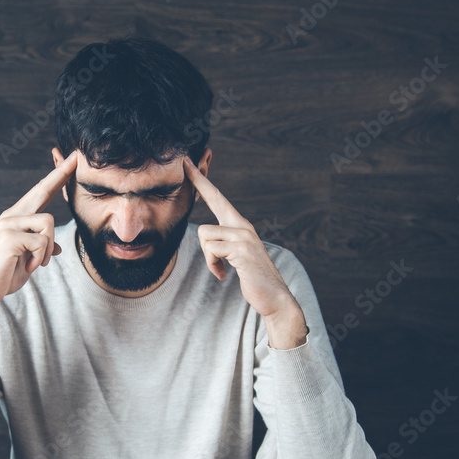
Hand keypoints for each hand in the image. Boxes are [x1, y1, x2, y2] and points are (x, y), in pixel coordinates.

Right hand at [0, 152, 77, 322]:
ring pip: (48, 223)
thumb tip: (58, 248)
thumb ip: (41, 248)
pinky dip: (40, 258)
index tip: (71, 160)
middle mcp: (12, 216)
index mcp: (17, 217)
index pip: (41, 193)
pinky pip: (42, 242)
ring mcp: (9, 224)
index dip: (56, 176)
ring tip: (37, 262)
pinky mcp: (9, 238)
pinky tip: (29, 267)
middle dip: (60, 174)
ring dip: (48, 247)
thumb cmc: (5, 274)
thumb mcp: (29, 259)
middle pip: (42, 190)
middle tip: (75, 158)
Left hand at [183, 155, 307, 345]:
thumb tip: (206, 237)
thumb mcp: (235, 255)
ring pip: (205, 233)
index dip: (203, 180)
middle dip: (199, 180)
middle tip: (184, 161)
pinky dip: (213, 265)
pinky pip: (212, 249)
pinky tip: (223, 275)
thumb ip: (223, 242)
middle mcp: (243, 225)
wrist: (273, 296)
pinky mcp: (242, 249)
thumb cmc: (253, 277)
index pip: (218, 198)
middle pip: (213, 198)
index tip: (188, 164)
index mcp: (240, 225)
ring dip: (208, 256)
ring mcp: (244, 236)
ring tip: (220, 268)